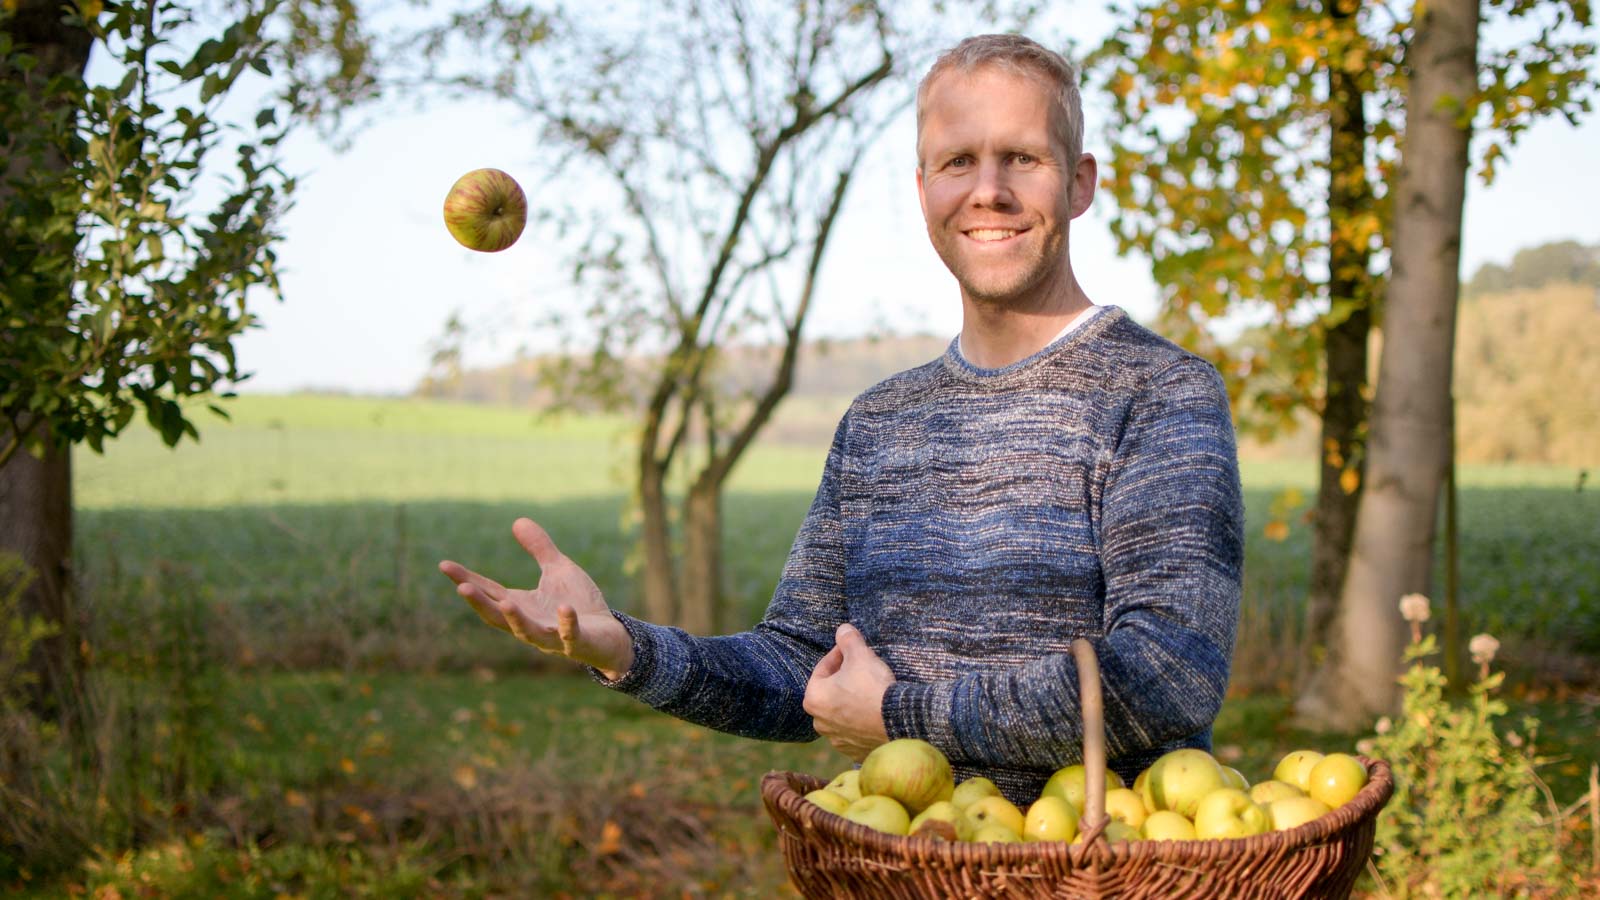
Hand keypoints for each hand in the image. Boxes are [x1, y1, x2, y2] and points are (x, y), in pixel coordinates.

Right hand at [439, 517, 633, 679]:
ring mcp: (552, 637)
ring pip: (527, 632)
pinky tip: (563, 608)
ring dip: (515, 618)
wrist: (609, 636)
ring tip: (504, 601)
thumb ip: (539, 549)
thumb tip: (518, 520)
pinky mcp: (577, 643)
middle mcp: (530, 624)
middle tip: (461, 587)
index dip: (467, 579)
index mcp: (522, 606)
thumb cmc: (580, 604)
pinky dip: (565, 623)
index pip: (489, 592)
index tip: (444, 565)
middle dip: (480, 603)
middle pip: (498, 616)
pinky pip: (569, 634)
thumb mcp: (558, 570)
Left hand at [804, 623, 894, 761]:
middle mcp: (819, 722)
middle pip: (831, 692)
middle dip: (844, 679)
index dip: (839, 654)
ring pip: (842, 712)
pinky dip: (862, 720)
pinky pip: (855, 730)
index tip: (851, 649)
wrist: (897, 723)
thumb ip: (848, 639)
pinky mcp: (854, 750)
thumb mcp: (860, 655)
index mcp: (813, 698)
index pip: (823, 668)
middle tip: (861, 668)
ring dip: (852, 701)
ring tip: (870, 690)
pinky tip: (875, 711)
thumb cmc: (872, 687)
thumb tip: (843, 629)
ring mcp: (837, 739)